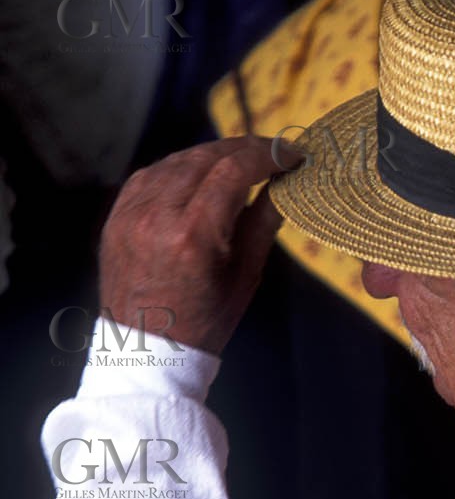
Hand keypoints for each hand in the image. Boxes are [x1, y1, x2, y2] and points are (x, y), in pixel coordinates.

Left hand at [99, 136, 300, 354]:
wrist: (147, 348)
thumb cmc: (206, 320)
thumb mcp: (246, 276)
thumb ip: (264, 221)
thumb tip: (283, 182)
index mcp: (194, 235)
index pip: (234, 170)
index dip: (268, 155)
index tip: (292, 156)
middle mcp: (158, 215)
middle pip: (205, 157)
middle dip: (243, 149)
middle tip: (271, 153)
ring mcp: (131, 212)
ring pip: (177, 160)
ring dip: (213, 155)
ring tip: (239, 162)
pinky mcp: (117, 215)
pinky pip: (152, 174)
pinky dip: (181, 168)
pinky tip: (200, 175)